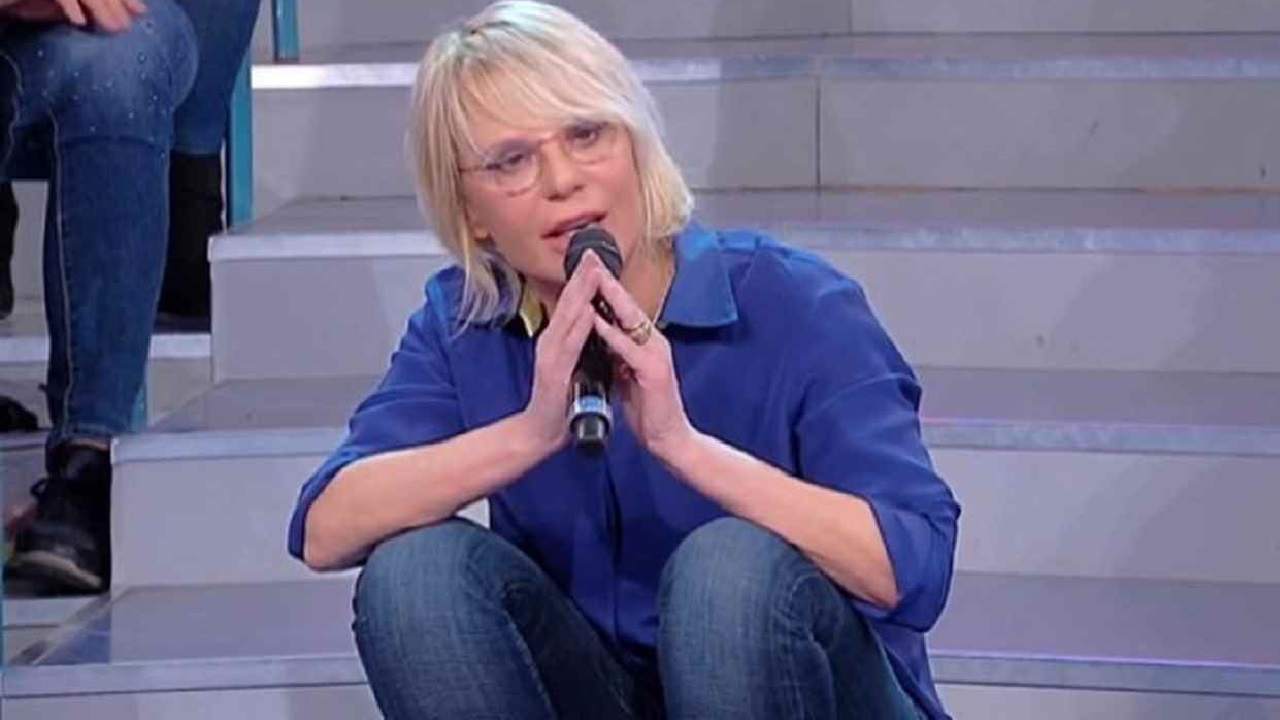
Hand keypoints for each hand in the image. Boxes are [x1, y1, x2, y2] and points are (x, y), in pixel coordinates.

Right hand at [2, 0, 146, 32]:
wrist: (0, 1)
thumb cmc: (31, 3)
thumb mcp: (67, 6)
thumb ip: (95, 7)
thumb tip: (130, 17)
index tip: (142, 12)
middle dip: (116, 4)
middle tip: (127, 27)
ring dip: (100, 8)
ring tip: (112, 29)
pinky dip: (69, 6)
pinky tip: (79, 22)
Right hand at [519, 251, 607, 450]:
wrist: (540, 432)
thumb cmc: (560, 400)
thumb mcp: (572, 364)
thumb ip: (579, 343)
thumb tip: (593, 322)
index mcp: (559, 340)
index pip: (574, 304)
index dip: (585, 280)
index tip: (596, 257)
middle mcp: (551, 342)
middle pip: (569, 303)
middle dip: (583, 276)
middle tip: (594, 251)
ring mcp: (551, 355)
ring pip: (569, 318)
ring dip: (581, 294)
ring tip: (592, 271)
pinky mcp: (554, 372)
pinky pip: (570, 346)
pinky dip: (579, 328)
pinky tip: (588, 313)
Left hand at [590, 271, 695, 460]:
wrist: (669, 440)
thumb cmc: (648, 410)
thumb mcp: (628, 376)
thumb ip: (618, 355)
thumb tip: (601, 339)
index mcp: (646, 343)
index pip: (623, 309)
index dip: (605, 287)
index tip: (587, 267)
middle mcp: (654, 342)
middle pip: (627, 305)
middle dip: (606, 281)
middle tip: (589, 258)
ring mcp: (656, 354)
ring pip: (629, 319)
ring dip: (609, 297)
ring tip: (590, 277)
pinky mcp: (653, 371)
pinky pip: (627, 347)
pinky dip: (610, 332)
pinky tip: (596, 320)